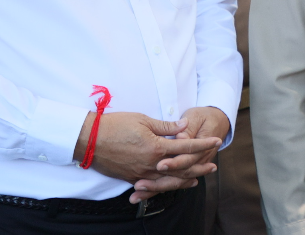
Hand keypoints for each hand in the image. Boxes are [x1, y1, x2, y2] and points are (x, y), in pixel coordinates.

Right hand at [74, 110, 221, 203]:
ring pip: (168, 180)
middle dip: (199, 167)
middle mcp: (151, 163)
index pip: (186, 147)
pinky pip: (153, 185)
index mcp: (157, 147)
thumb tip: (184, 126)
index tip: (216, 141)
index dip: (203, 144)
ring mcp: (141, 173)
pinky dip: (166, 185)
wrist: (89, 140)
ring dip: (185, 179)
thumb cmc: (115, 125)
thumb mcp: (143, 120)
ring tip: (198, 178)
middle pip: (181, 168)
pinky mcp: (131, 177)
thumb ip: (166, 126)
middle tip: (213, 166)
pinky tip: (173, 184)